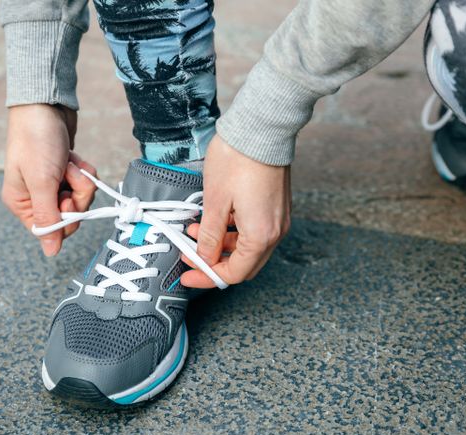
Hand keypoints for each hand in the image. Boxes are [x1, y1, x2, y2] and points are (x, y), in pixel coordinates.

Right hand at [1, 104, 96, 255]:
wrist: (46, 105)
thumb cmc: (37, 141)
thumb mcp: (42, 182)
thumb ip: (48, 218)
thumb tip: (50, 252)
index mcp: (21, 203)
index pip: (52, 229)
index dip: (67, 217)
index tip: (66, 197)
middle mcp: (36, 197)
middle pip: (71, 215)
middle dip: (77, 193)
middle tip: (68, 175)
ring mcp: (53, 184)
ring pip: (82, 198)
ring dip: (81, 179)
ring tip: (68, 162)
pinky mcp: (67, 173)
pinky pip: (86, 183)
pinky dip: (84, 170)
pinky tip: (73, 157)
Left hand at [181, 134, 290, 287]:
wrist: (262, 128)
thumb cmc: (237, 161)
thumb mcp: (215, 201)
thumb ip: (209, 236)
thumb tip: (205, 257)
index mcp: (260, 236)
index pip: (234, 273)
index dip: (207, 276)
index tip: (187, 273)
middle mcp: (275, 232)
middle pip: (244, 264)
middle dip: (215, 263)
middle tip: (190, 256)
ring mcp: (279, 219)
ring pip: (249, 247)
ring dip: (222, 245)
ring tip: (195, 230)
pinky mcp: (277, 206)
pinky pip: (255, 230)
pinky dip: (234, 231)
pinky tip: (214, 218)